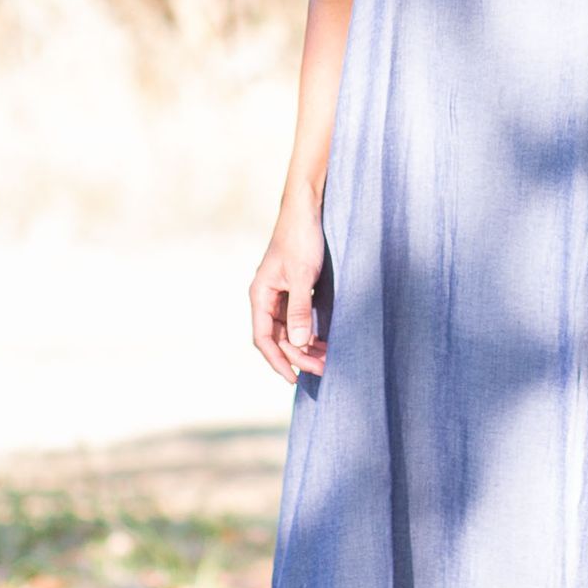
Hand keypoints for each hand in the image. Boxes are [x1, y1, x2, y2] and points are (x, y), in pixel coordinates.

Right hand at [251, 195, 327, 382]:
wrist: (307, 208)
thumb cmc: (301, 238)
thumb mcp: (303, 275)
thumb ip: (299, 309)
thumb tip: (300, 344)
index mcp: (260, 294)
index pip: (263, 338)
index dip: (277, 361)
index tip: (294, 379)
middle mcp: (267, 297)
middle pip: (279, 337)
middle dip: (299, 356)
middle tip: (324, 370)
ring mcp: (280, 294)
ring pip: (290, 330)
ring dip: (306, 346)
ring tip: (327, 360)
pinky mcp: (295, 289)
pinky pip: (298, 318)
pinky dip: (310, 332)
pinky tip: (325, 341)